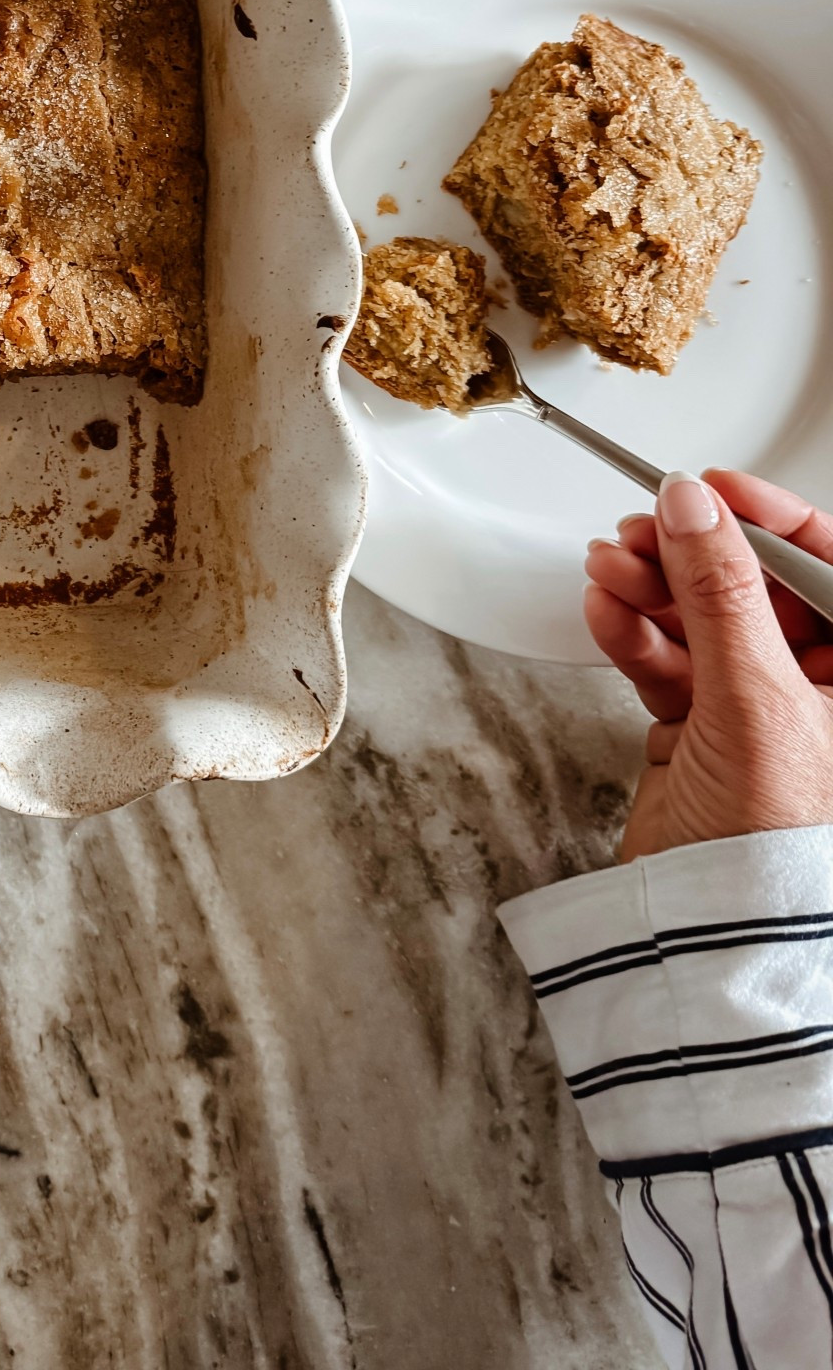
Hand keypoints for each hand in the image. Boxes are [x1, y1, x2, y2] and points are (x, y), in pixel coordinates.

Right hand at [583, 469, 832, 860]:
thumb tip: (694, 507)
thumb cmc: (778, 843)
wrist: (714, 929)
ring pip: (700, 618)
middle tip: (645, 528)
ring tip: (610, 568)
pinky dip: (630, 632)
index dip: (773, 521)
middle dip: (692, 554)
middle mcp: (819, 690)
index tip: (715, 488)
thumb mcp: (755, 696)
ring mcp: (756, 709)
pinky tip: (607, 611)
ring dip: (649, 587)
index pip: (829, 570)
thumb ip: (720, 592)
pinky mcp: (699, 729)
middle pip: (755, 588)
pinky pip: (664, 658)